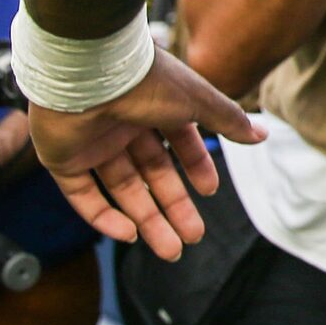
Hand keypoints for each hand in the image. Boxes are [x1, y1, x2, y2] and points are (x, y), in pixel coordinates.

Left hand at [28, 45, 261, 259]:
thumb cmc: (146, 81)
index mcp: (153, 106)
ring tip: (170, 251)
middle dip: (174, 207)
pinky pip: (83, 196)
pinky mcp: (63, 161)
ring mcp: (92, 145)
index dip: (194, 167)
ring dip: (146, 220)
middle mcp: (123, 126)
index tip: (209, 191)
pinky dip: (104, 217)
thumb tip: (262, 135)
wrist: (88, 73)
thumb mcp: (198, 101)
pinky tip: (128, 234)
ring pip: (122, 191)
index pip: (177, 143)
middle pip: (152, 175)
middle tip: (193, 237)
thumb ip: (228, 120)